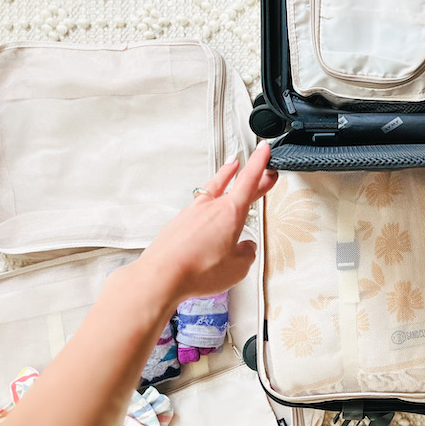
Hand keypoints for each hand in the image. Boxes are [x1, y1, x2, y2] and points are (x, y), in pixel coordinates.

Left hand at [134, 141, 277, 301]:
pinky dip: (208, 207)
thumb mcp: (238, 268)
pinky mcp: (178, 223)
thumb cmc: (197, 270)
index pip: (249, 179)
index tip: (264, 149)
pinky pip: (198, 209)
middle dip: (251, 175)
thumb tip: (246, 248)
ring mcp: (192, 213)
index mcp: (230, 212)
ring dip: (225, 180)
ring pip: (213, 191)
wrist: (160, 277)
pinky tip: (210, 216)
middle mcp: (210, 208)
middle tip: (264, 172)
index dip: (259, 162)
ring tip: (231, 173)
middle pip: (235, 184)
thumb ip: (246, 254)